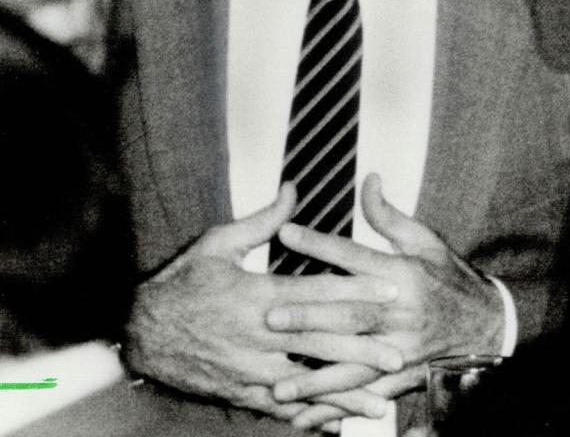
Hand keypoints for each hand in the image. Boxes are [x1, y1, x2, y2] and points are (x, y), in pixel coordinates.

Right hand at [124, 183, 404, 419]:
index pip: (317, 293)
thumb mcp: (218, 243)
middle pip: (320, 343)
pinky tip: (335, 427)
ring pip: (306, 384)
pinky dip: (308, 418)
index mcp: (257, 296)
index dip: (357, 292)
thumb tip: (294, 189)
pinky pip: (279, 410)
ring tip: (379, 403)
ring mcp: (248, 369)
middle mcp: (257, 336)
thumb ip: (263, 220)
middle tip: (400, 355)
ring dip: (343, 394)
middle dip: (362, 350)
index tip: (391, 292)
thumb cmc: (181, 282)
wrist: (138, 332)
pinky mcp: (239, 392)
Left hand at [265, 173, 504, 413]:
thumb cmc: (449, 277)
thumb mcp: (425, 241)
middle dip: (310, 317)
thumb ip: (388, 216)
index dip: (321, 243)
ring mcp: (401, 348)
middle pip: (350, 314)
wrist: (487, 324)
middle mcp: (400, 312)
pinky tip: (303, 418)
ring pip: (353, 363)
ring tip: (276, 383)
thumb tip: (368, 180)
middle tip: (270, 317)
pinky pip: (363, 394)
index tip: (286, 232)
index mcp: (403, 274)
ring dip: (314, 376)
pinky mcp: (401, 376)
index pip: (355, 256)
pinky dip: (334, 408)